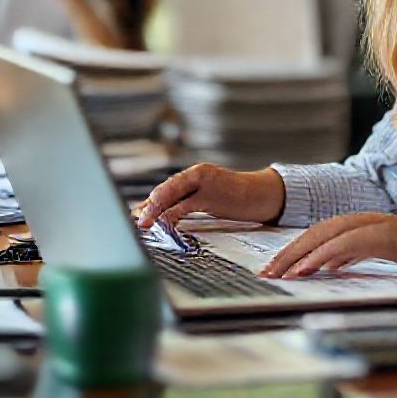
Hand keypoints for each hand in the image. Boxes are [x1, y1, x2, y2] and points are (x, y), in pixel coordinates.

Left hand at [136, 163, 284, 227]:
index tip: (135, 214)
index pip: (166, 188)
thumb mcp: (209, 198)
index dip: (149, 202)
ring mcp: (204, 184)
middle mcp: (197, 174)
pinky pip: (185, 206)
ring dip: (154, 211)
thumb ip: (188, 202)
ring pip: (171, 196)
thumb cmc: (235, 198)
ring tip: (143, 224)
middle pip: (165, 190)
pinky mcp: (211, 196)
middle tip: (134, 220)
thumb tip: (161, 215)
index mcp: (195, 173)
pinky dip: (170, 215)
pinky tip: (163, 224)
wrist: (262, 195)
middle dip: (147, 206)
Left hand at [259, 212, 396, 277]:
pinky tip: (308, 270)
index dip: (294, 249)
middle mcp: (361, 219)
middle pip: (315, 232)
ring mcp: (372, 224)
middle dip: (288, 252)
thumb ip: (351, 254)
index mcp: (357, 222)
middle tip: (266, 273)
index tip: (274, 268)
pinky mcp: (383, 235)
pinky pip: (346, 245)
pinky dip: (324, 257)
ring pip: (326, 236)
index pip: (317, 234)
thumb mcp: (377, 253)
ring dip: (300, 254)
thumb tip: (327, 266)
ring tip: (280, 273)